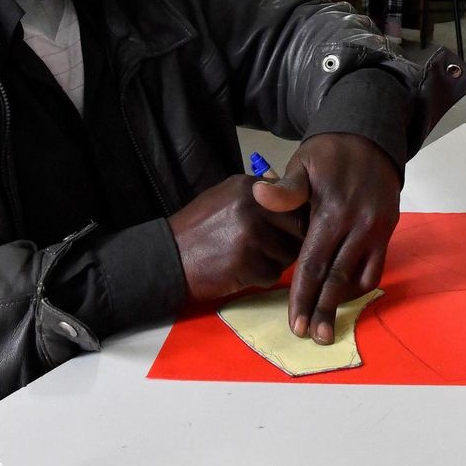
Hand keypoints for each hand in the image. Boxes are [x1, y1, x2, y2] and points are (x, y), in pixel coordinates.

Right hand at [168, 175, 305, 302]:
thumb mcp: (225, 199)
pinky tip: (240, 272)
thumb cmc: (198, 230)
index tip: (287, 231)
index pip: (294, 201)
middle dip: (289, 242)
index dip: (294, 220)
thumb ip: (259, 198)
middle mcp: (254, 206)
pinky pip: (273, 274)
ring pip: (289, 254)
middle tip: (269, 250)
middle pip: (298, 228)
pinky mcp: (248, 263)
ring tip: (248, 259)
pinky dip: (260, 278)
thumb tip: (293, 200)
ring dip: (274, 262)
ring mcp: (252, 234)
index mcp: (250, 187)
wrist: (166, 258)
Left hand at [252, 133, 400, 343]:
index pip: (313, 263)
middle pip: (337, 278)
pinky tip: (345, 294)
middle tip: (314, 337)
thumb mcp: (303, 163)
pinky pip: (377, 266)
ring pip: (361, 277)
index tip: (295, 323)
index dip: (302, 295)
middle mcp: (359, 224)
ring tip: (329, 323)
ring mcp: (377, 228)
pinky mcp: (388, 229)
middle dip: (324, 310)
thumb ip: (286, 188)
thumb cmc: (328, 153)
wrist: (369, 136)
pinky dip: (361, 284)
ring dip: (344, 303)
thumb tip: (260, 196)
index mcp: (333, 211)